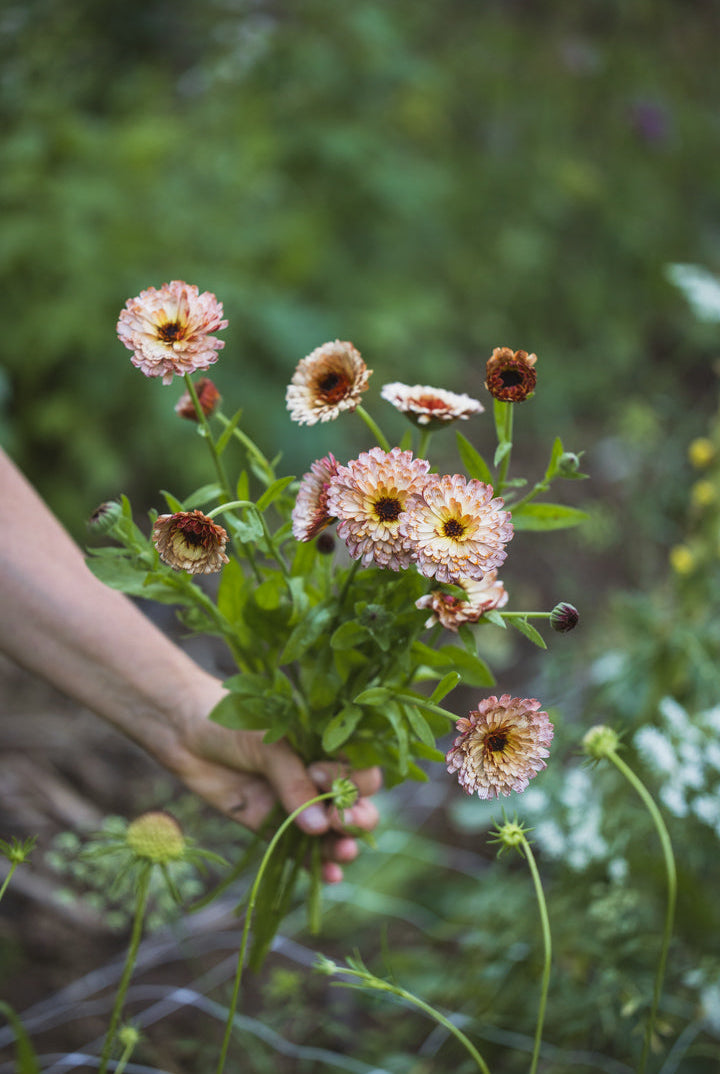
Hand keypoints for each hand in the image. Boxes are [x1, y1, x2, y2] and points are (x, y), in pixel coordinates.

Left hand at [162, 716, 381, 882]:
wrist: (185, 731)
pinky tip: (331, 875)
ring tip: (343, 853)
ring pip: (333, 831)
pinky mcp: (273, 826)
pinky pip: (301, 849)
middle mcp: (317, 776)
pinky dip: (317, 864)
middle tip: (338, 821)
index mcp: (325, 746)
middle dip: (356, 816)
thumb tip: (317, 827)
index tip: (318, 774)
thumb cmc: (232, 723)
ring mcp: (297, 803)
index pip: (358, 767)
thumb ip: (292, 782)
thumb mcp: (267, 745)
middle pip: (355, 802)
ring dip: (343, 844)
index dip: (351, 778)